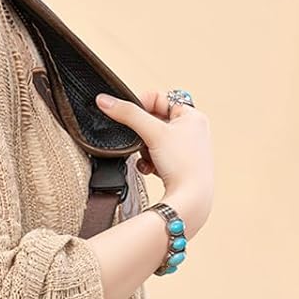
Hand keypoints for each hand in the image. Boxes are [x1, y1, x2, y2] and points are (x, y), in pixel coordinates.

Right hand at [95, 88, 214, 234]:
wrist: (191, 199)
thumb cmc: (184, 165)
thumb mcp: (153, 132)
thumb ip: (127, 114)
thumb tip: (105, 100)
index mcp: (193, 116)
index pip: (160, 99)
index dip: (142, 106)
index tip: (130, 117)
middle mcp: (193, 130)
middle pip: (154, 120)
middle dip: (142, 133)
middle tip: (141, 140)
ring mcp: (187, 149)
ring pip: (153, 140)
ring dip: (144, 149)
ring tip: (148, 157)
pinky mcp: (179, 166)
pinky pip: (156, 156)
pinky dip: (149, 161)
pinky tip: (150, 168)